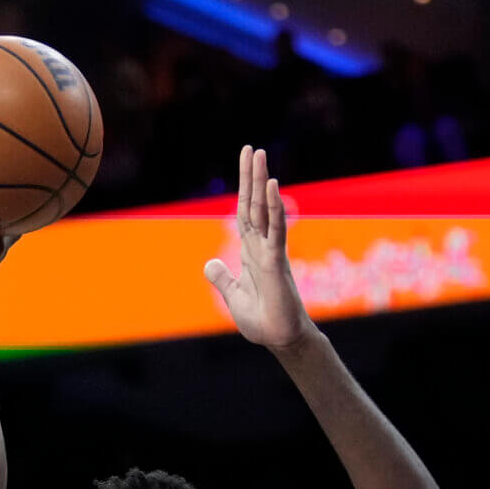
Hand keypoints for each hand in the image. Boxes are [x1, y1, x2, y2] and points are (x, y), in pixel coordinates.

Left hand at [205, 145, 316, 350]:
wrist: (279, 339)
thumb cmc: (261, 320)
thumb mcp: (233, 295)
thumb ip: (223, 278)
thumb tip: (210, 264)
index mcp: (251, 252)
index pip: (245, 214)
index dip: (244, 190)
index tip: (245, 166)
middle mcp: (262, 246)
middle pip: (255, 204)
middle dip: (252, 177)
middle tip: (252, 149)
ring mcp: (271, 251)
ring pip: (265, 210)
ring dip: (262, 182)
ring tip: (260, 155)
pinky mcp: (277, 262)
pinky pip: (276, 229)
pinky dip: (275, 207)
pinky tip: (272, 186)